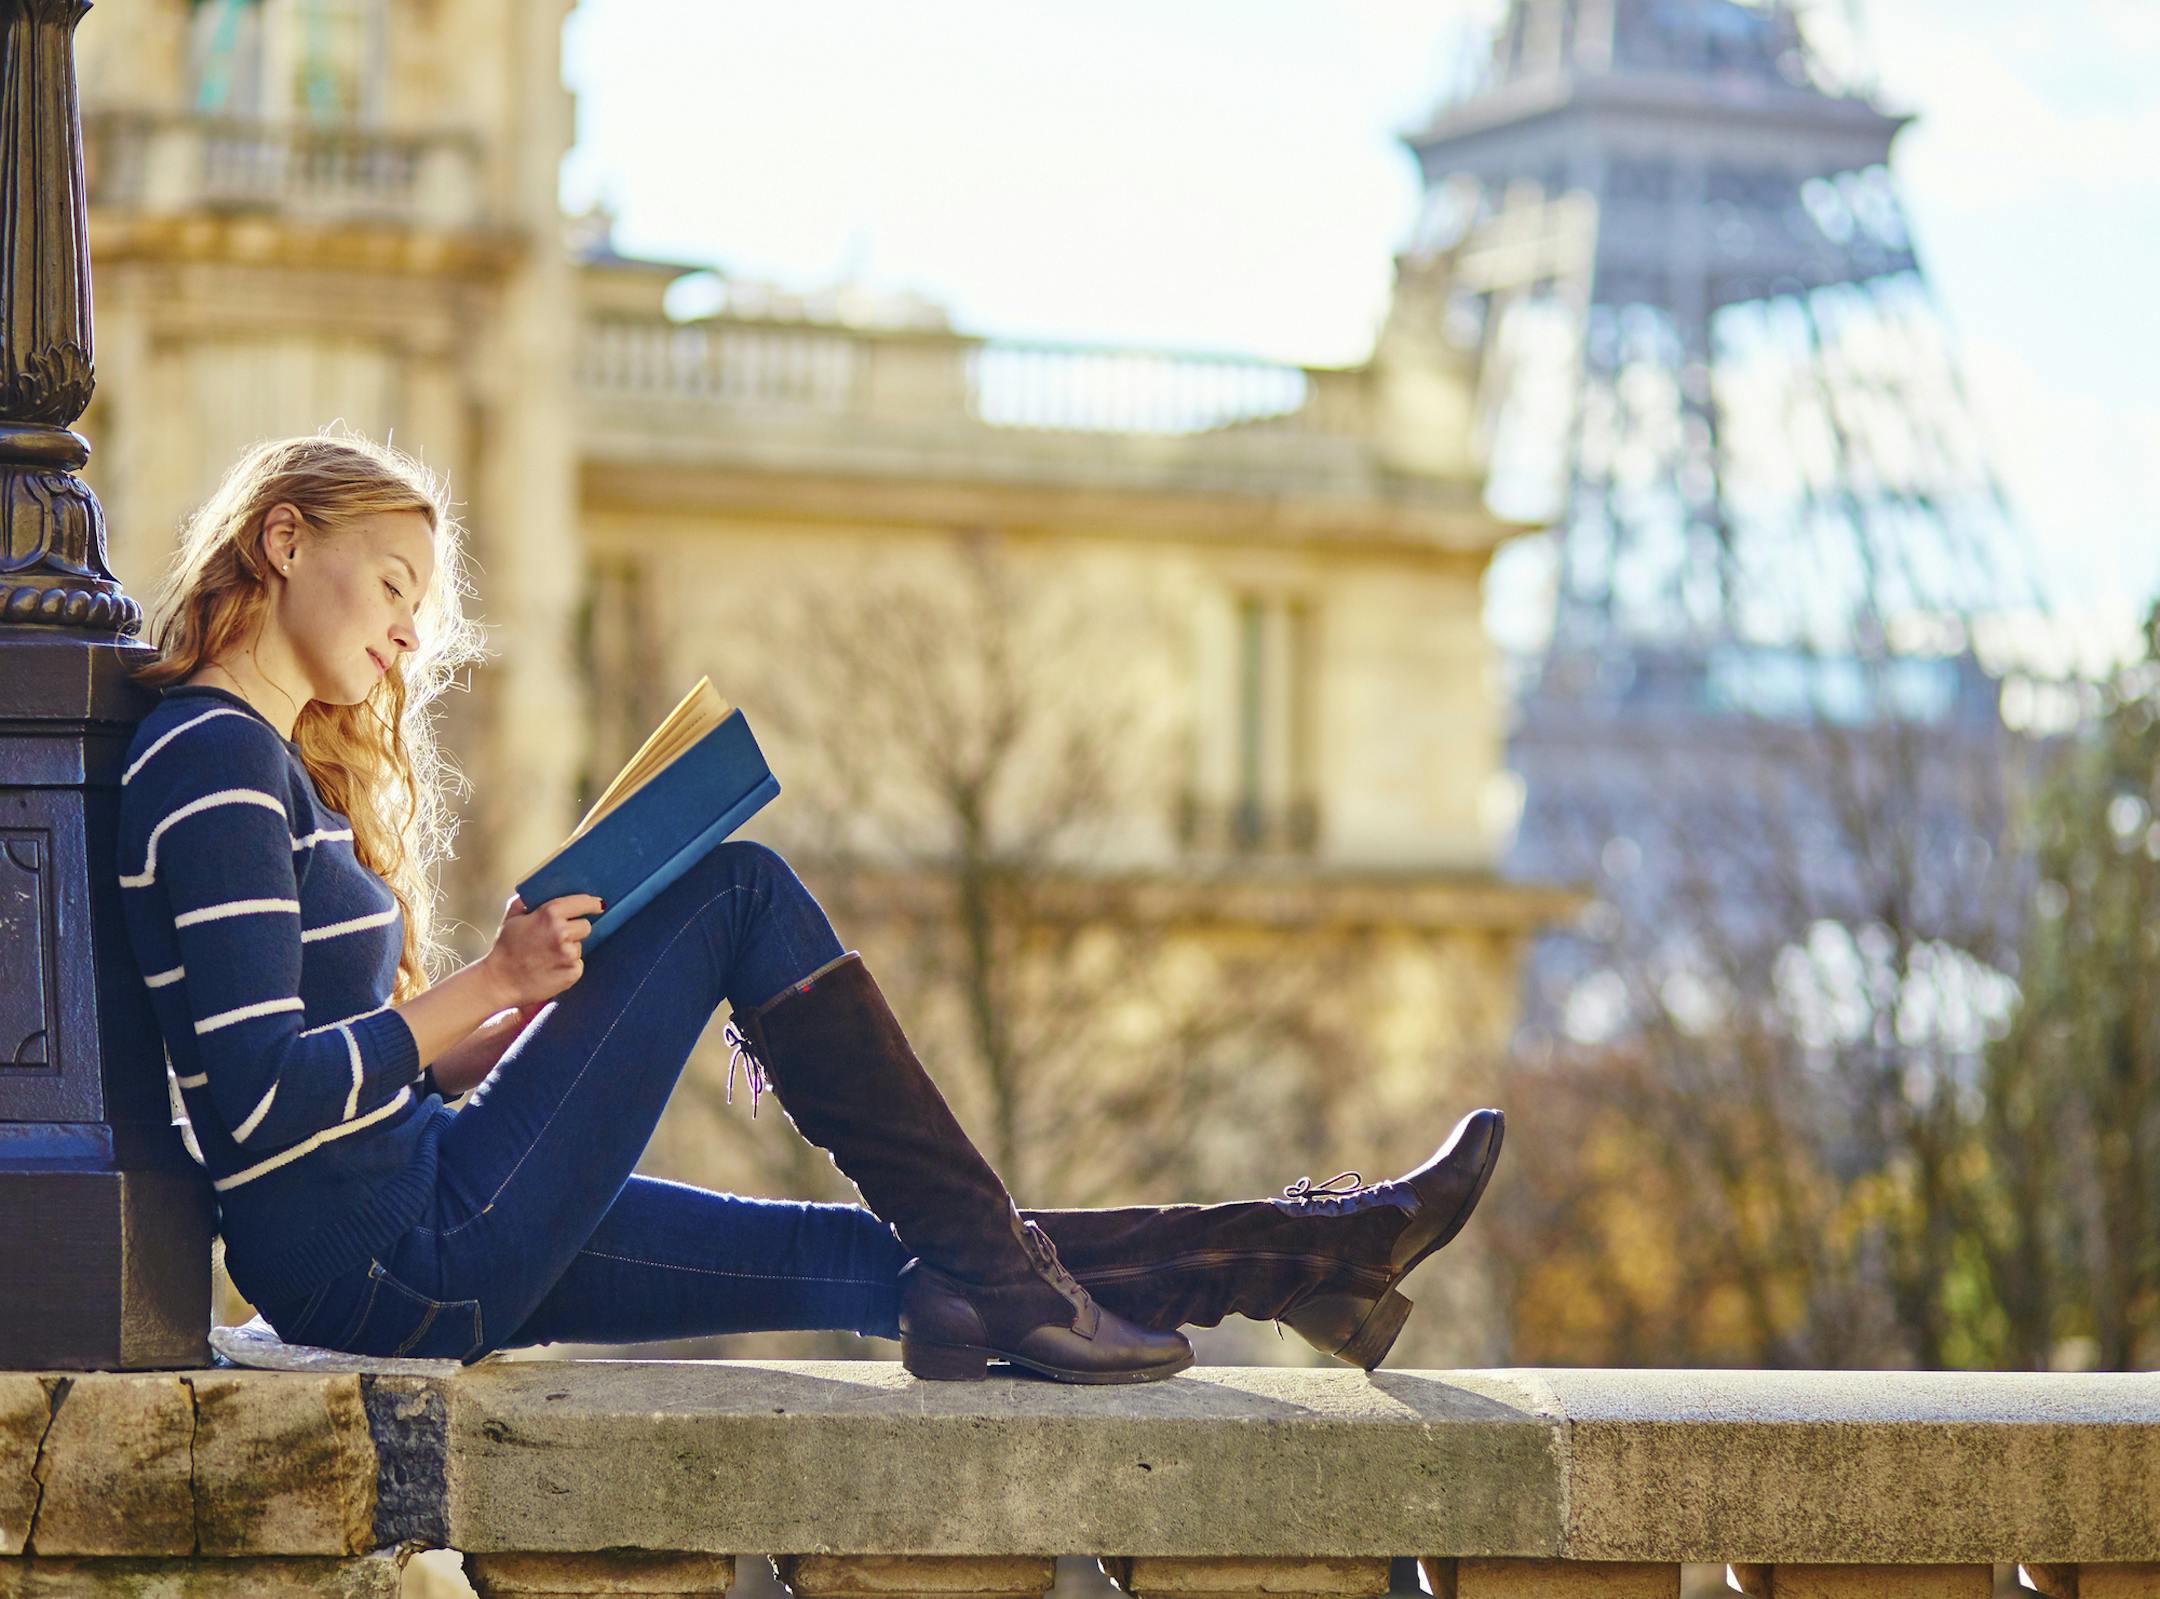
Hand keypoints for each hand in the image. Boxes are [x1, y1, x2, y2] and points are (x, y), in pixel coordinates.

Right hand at [482, 892, 604, 1008]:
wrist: (500, 981)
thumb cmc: (505, 949)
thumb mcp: (512, 918)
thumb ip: (526, 902)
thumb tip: (537, 891)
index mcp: (550, 914)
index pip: (583, 903)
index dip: (592, 904)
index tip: (598, 905)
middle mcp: (563, 933)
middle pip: (586, 926)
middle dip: (575, 930)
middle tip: (557, 938)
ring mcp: (569, 954)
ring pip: (580, 946)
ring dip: (569, 949)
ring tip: (548, 956)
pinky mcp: (573, 972)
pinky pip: (577, 965)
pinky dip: (568, 966)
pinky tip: (551, 969)